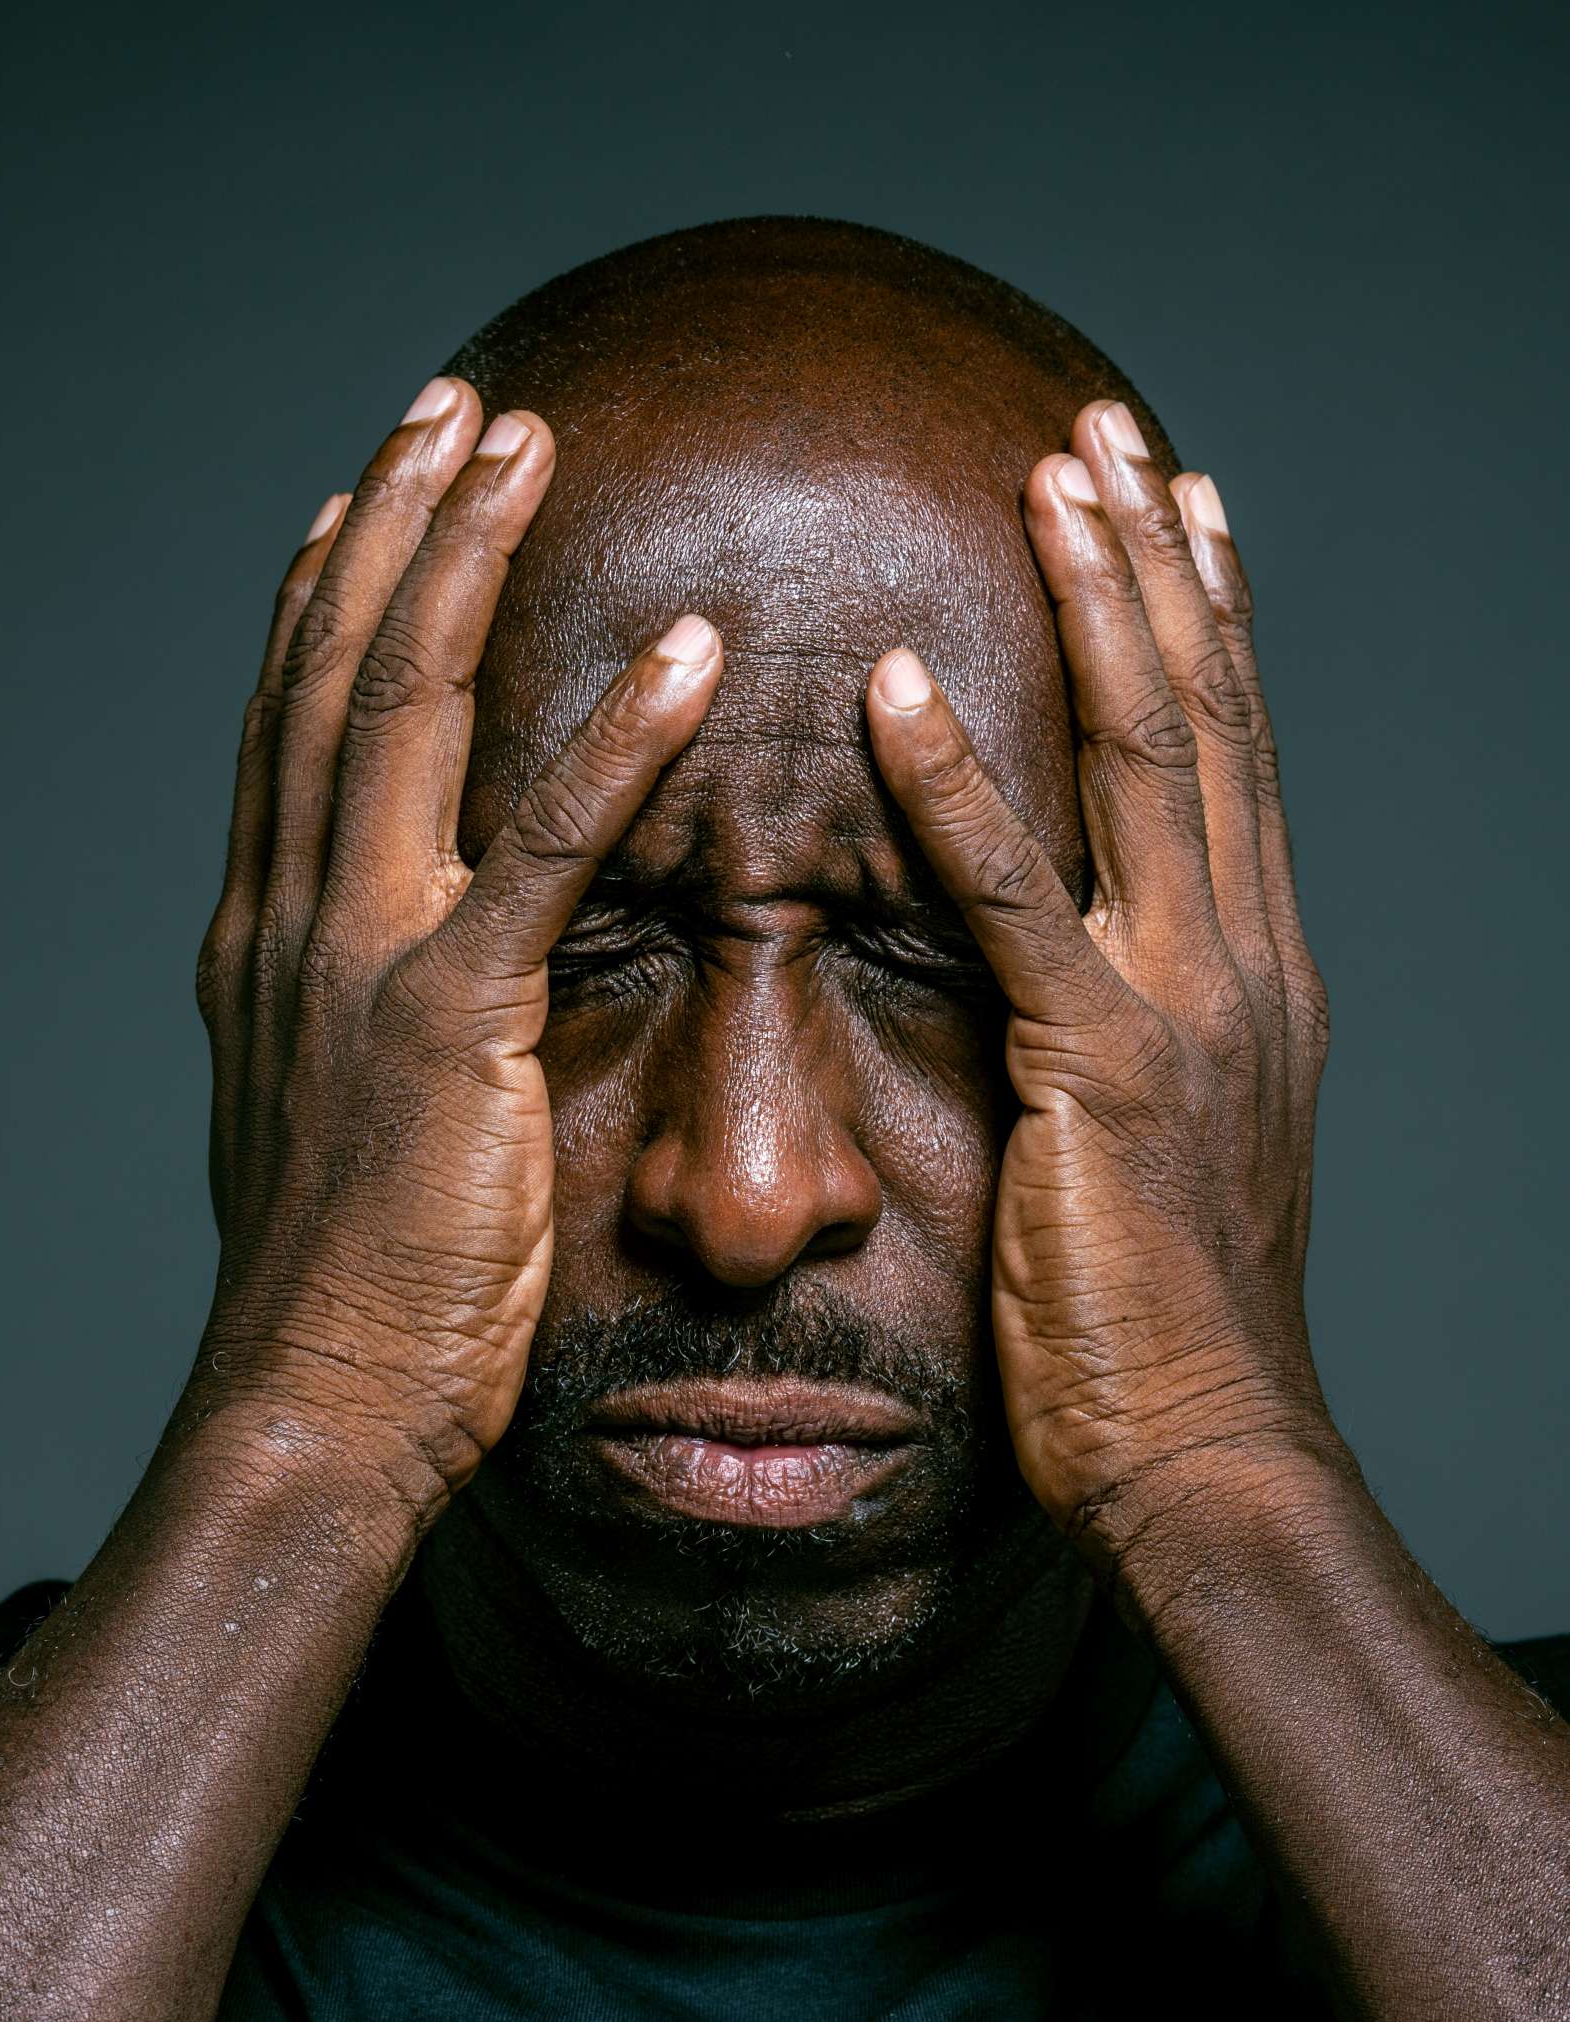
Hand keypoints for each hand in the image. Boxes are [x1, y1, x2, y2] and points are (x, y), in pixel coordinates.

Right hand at [192, 381, 721, 1520]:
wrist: (316, 1403)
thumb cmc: (351, 1285)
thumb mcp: (336, 1119)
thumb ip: (365, 1020)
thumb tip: (402, 985)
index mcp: (272, 940)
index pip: (294, 726)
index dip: (329, 596)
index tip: (373, 493)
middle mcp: (293, 921)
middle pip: (331, 674)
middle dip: (389, 524)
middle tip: (452, 406)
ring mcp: (359, 961)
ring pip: (399, 714)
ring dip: (458, 562)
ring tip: (520, 443)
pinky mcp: (446, 1024)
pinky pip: (537, 852)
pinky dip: (609, 740)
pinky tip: (687, 651)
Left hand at [867, 400, 1342, 1564]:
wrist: (1208, 1449)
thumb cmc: (1161, 1322)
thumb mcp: (1158, 1146)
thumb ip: (1127, 1035)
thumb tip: (1073, 984)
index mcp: (1253, 976)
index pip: (1228, 761)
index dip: (1201, 623)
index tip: (1169, 505)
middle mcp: (1245, 962)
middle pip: (1206, 722)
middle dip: (1160, 566)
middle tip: (1111, 434)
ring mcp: (1191, 1007)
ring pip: (1153, 766)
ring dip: (1103, 610)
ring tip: (1055, 480)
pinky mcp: (1109, 1072)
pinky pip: (1022, 903)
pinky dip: (964, 791)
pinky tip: (904, 688)